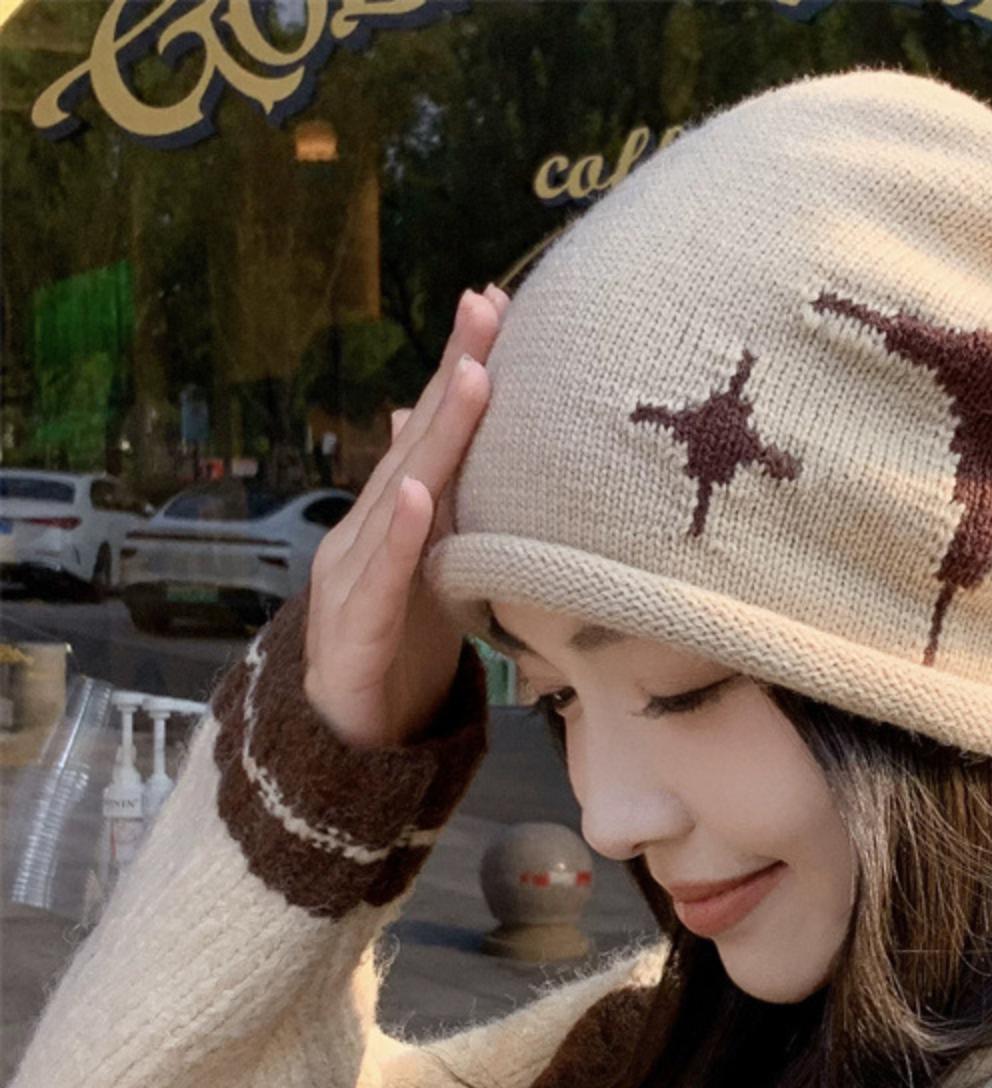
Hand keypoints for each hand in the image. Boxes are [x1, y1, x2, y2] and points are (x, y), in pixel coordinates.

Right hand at [303, 284, 509, 748]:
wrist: (354, 736)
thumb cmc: (400, 645)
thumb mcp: (435, 566)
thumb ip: (443, 503)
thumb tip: (429, 421)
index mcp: (396, 517)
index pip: (434, 432)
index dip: (462, 369)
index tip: (500, 306)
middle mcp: (369, 532)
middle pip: (418, 445)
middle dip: (454, 376)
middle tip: (488, 310)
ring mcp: (354, 575)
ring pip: (399, 496)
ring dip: (435, 437)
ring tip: (469, 378)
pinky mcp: (352, 629)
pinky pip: (379, 576)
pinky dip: (399, 535)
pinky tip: (419, 495)